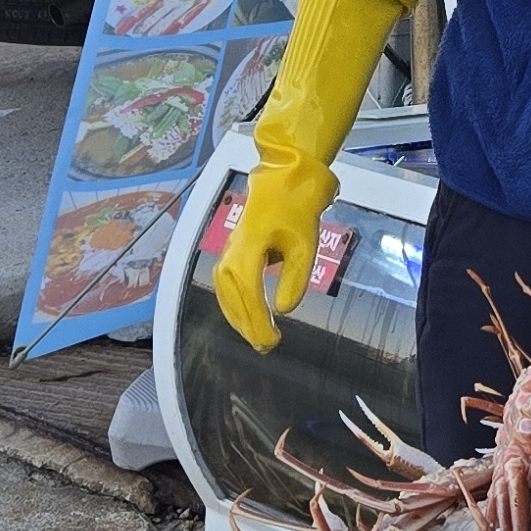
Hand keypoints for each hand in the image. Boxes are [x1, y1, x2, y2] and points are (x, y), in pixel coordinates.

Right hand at [211, 161, 323, 351]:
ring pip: (226, 296)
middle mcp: (231, 254)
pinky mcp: (229, 254)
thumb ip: (294, 279)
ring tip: (258, 338)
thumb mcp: (305, 245)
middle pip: (234, 300)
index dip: (259, 323)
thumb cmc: (296, 211)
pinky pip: (226, 288)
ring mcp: (227, 254)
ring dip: (240, 320)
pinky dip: (234, 307)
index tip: (272, 341)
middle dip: (249, 327)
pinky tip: (246, 318)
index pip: (250, 295)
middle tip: (267, 347)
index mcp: (249, 250)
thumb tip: (284, 309)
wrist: (282, 183)